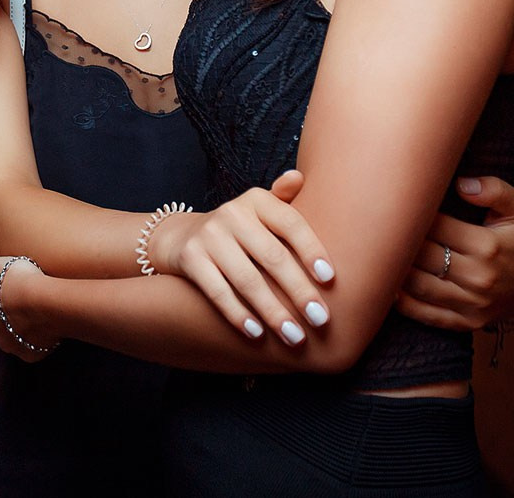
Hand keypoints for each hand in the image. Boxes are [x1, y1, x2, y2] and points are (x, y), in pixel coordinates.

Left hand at [0, 256, 56, 362]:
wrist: (44, 303)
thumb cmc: (20, 283)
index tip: (3, 288)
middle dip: (6, 313)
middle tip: (21, 300)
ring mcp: (9, 343)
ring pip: (12, 335)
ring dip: (21, 326)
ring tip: (35, 312)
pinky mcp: (28, 353)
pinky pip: (31, 347)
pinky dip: (37, 339)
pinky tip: (43, 326)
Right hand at [145, 171, 334, 344]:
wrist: (183, 237)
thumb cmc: (239, 230)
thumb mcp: (260, 210)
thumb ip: (283, 199)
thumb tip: (298, 177)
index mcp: (257, 200)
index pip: (291, 223)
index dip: (312, 250)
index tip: (330, 280)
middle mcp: (232, 213)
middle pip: (272, 256)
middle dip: (299, 291)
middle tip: (321, 320)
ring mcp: (209, 236)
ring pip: (247, 279)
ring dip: (273, 312)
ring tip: (294, 337)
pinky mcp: (190, 259)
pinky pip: (218, 292)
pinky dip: (238, 314)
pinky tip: (257, 334)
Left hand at [396, 176, 513, 330]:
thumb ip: (495, 190)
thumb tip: (461, 184)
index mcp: (488, 245)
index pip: (436, 226)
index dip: (415, 215)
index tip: (400, 204)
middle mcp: (479, 277)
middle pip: (423, 256)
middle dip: (400, 240)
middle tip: (382, 225)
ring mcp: (471, 304)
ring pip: (418, 286)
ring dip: (395, 270)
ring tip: (380, 252)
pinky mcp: (464, 323)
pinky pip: (425, 314)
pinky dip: (402, 302)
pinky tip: (389, 285)